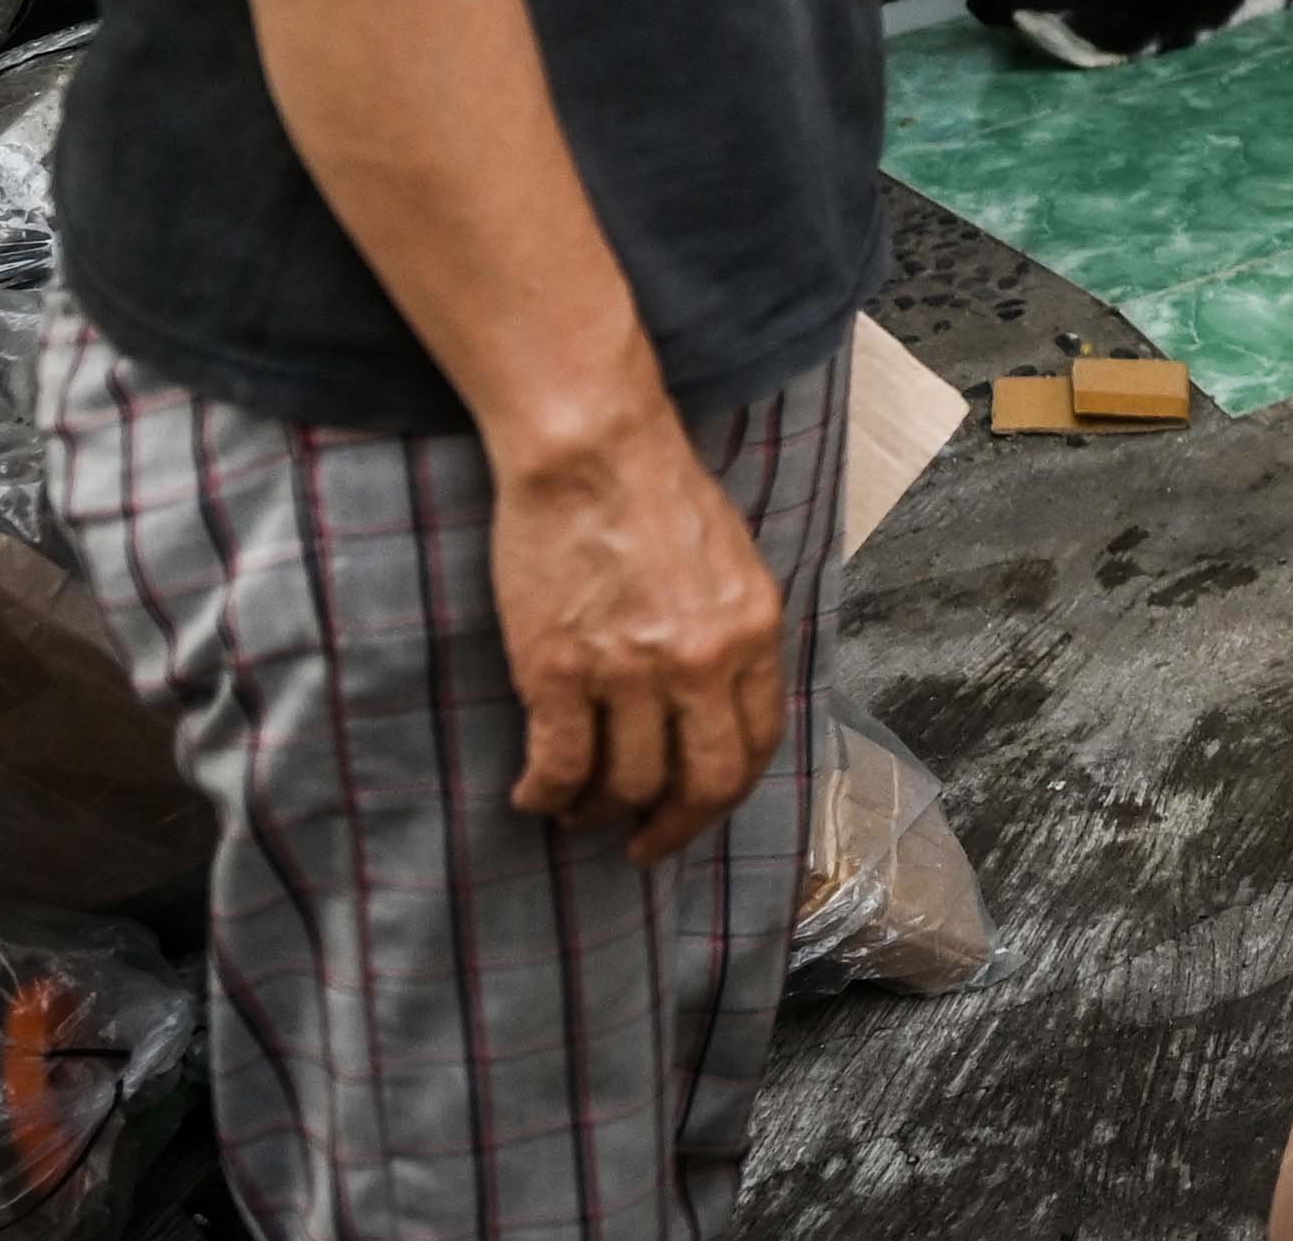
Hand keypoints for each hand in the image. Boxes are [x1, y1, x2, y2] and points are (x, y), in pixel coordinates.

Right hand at [493, 387, 789, 865]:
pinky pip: (558, 765)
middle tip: (644, 842)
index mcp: (752, 632)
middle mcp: (700, 661)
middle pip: (702, 783)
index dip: (723, 793)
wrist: (591, 449)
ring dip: (600, 810)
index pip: (756, 744)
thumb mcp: (732, 564)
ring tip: (580, 810)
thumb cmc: (657, 493)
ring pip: (625, 783)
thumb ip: (733, 635)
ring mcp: (629, 670)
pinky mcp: (558, 670)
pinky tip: (536, 795)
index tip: (696, 811)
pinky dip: (546, 795)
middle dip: (673, 827)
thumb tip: (721, 704)